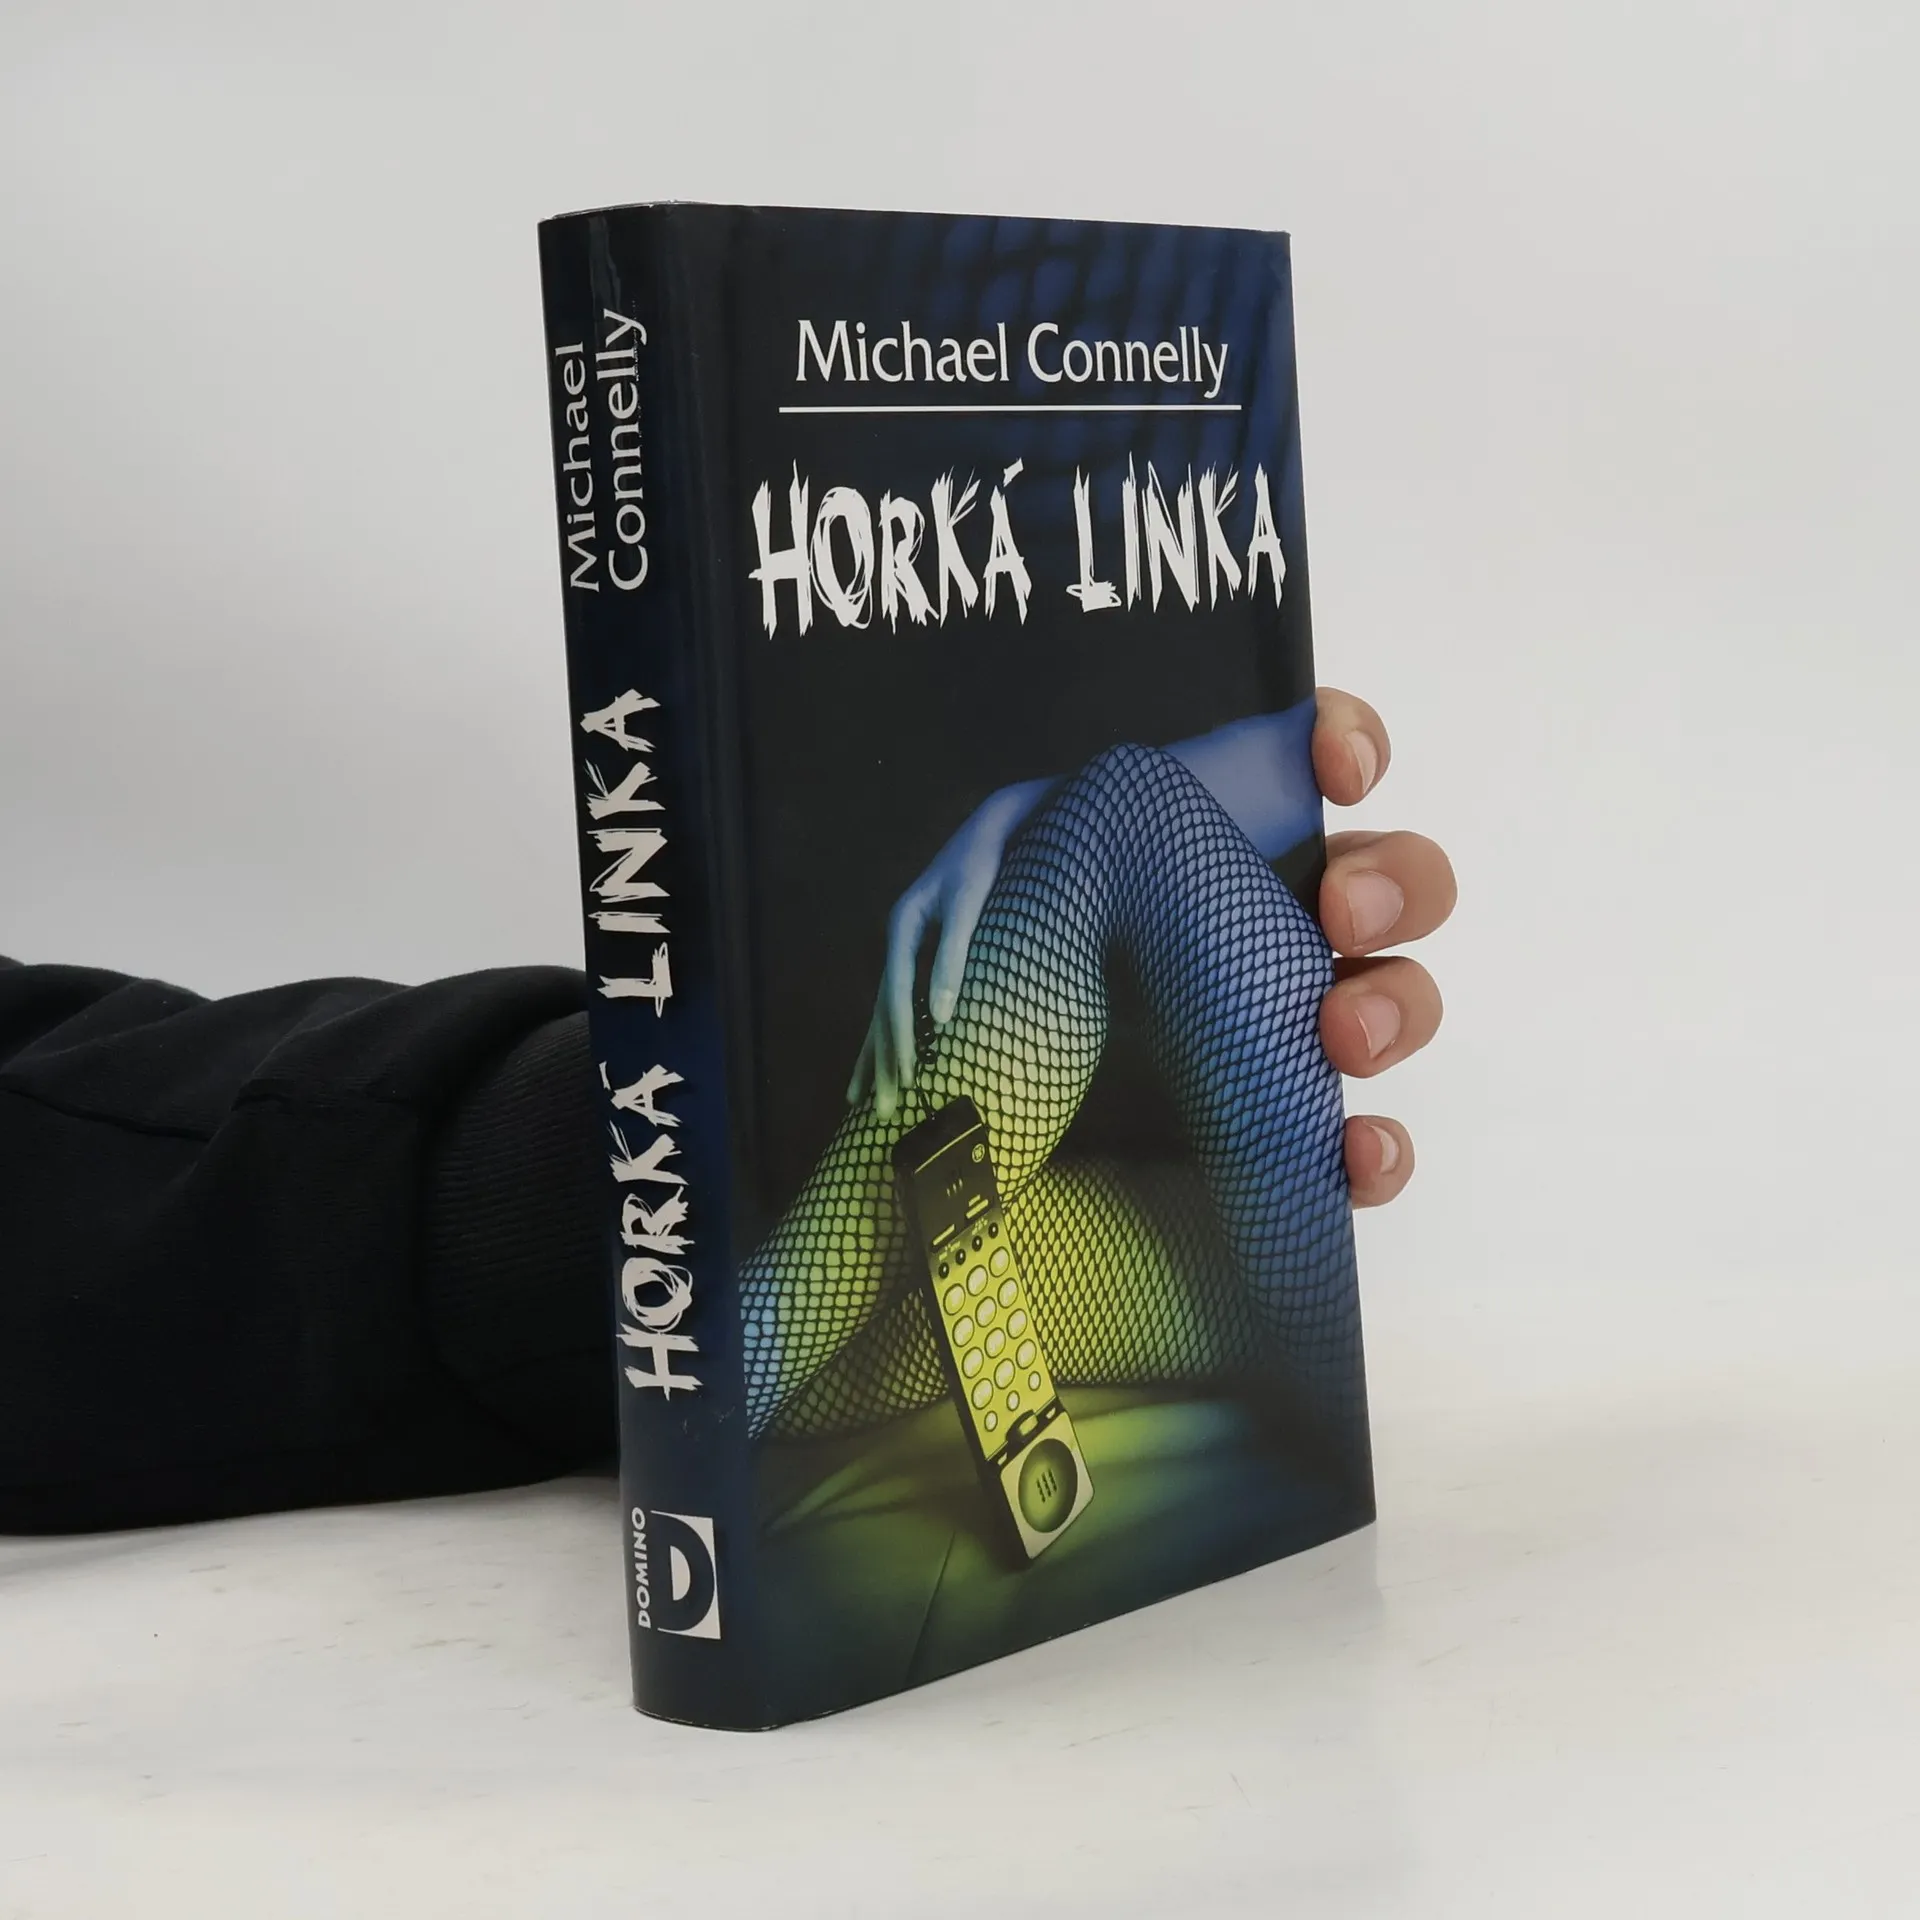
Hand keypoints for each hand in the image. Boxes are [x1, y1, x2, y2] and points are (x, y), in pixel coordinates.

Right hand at [847, 774, 1052, 1118]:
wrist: (999, 827)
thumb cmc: (990, 863)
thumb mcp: (973, 903)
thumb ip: (955, 958)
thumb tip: (942, 1018)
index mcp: (903, 925)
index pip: (896, 994)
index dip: (899, 1038)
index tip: (909, 1078)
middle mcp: (898, 939)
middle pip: (883, 1011)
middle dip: (882, 1063)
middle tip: (882, 1112)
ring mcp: (907, 948)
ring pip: (885, 1013)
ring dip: (876, 1059)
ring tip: (860, 1103)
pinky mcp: (924, 954)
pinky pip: (902, 1005)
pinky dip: (892, 1037)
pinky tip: (887, 1065)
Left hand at [848, 688, 1455, 1210]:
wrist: (973, 1169)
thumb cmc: (981, 1017)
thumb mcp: (971, 910)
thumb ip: (1004, 849)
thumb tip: (1031, 859)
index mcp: (1203, 852)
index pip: (1308, 769)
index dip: (1347, 746)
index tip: (1340, 772)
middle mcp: (1263, 933)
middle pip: (1391, 879)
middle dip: (1392, 882)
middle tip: (1339, 913)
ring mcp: (1284, 1040)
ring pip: (1400, 1000)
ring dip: (1392, 1006)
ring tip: (1338, 1036)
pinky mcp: (1285, 1147)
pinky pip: (1366, 1147)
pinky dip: (1378, 1151)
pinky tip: (1353, 1152)